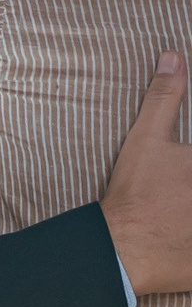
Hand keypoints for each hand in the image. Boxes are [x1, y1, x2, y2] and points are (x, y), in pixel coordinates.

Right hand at [102, 51, 191, 295]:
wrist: (122, 249)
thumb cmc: (136, 194)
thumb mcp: (147, 141)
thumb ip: (164, 99)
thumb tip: (174, 56)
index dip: (189, 160)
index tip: (182, 170)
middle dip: (188, 186)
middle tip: (179, 193)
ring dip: (191, 212)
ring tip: (180, 213)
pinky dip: (191, 250)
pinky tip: (183, 238)